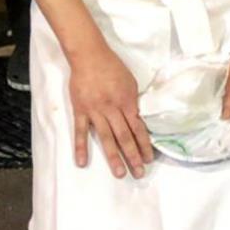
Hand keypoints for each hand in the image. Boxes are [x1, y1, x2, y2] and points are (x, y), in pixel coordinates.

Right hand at [68, 43, 153, 178]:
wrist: (89, 55)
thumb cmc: (111, 66)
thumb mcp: (130, 81)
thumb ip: (132, 101)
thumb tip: (137, 118)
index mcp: (126, 101)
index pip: (138, 128)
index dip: (144, 145)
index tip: (148, 159)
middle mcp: (112, 109)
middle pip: (124, 136)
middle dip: (132, 156)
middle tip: (138, 173)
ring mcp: (95, 111)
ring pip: (106, 138)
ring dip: (113, 157)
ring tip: (119, 173)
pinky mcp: (81, 110)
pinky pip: (80, 131)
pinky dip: (81, 147)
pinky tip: (82, 162)